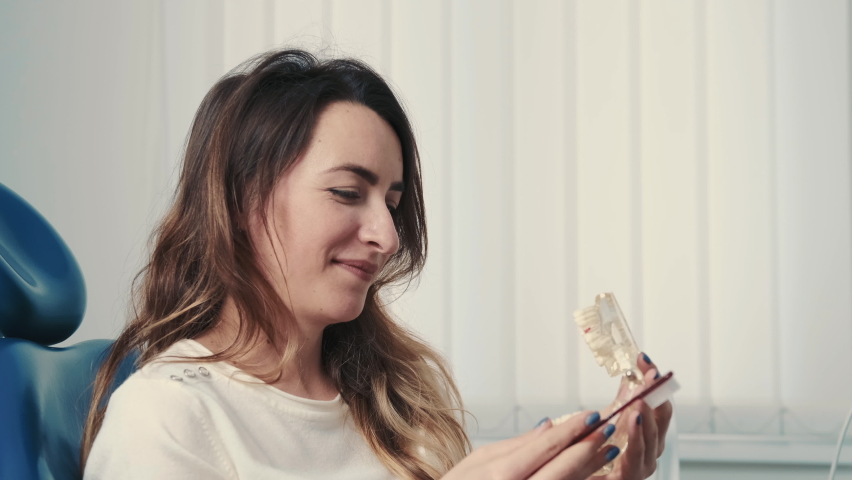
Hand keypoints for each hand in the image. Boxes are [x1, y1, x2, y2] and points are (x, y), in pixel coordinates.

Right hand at [443, 411, 620, 479]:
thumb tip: (546, 426)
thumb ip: (514, 446)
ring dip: (593, 470)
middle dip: (590, 447)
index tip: (593, 415)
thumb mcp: (476, 463)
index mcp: (500, 475)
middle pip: (564, 469)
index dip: (573, 429)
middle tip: (610, 429)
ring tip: (610, 450)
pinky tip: (597, 476)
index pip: (545, 447)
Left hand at [599, 353, 673, 478]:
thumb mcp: (615, 420)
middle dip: (655, 395)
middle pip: (660, 418)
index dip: (654, 380)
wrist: (592, 477)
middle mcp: (652, 448)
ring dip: (645, 417)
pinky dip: (635, 439)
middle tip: (649, 375)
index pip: (660, 402)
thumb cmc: (606, 453)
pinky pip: (634, 457)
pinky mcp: (630, 476)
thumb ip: (623, 400)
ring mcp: (644, 463)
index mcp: (652, 433)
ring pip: (650, 438)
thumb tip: (629, 374)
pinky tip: (631, 421)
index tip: (644, 360)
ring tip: (640, 399)